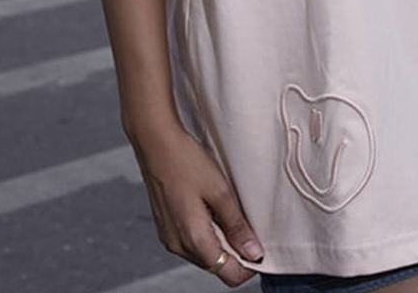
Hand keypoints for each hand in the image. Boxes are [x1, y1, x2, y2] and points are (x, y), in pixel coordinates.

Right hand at [128, 121, 264, 286]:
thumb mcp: (220, 191)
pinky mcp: (166, 228)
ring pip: (204, 254)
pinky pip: (191, 242)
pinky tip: (213, 212)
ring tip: (232, 215)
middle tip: (250, 227)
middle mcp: (178, 246)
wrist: (156, 143)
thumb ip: (236, 225)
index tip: (262, 248)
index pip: (228, 274)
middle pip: (216, 266)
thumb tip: (253, 252)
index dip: (249, 266)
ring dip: (221, 244)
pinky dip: (207, 235)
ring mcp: (169, 238)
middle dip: (236, 254)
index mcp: (193, 239)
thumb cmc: (186, 162)